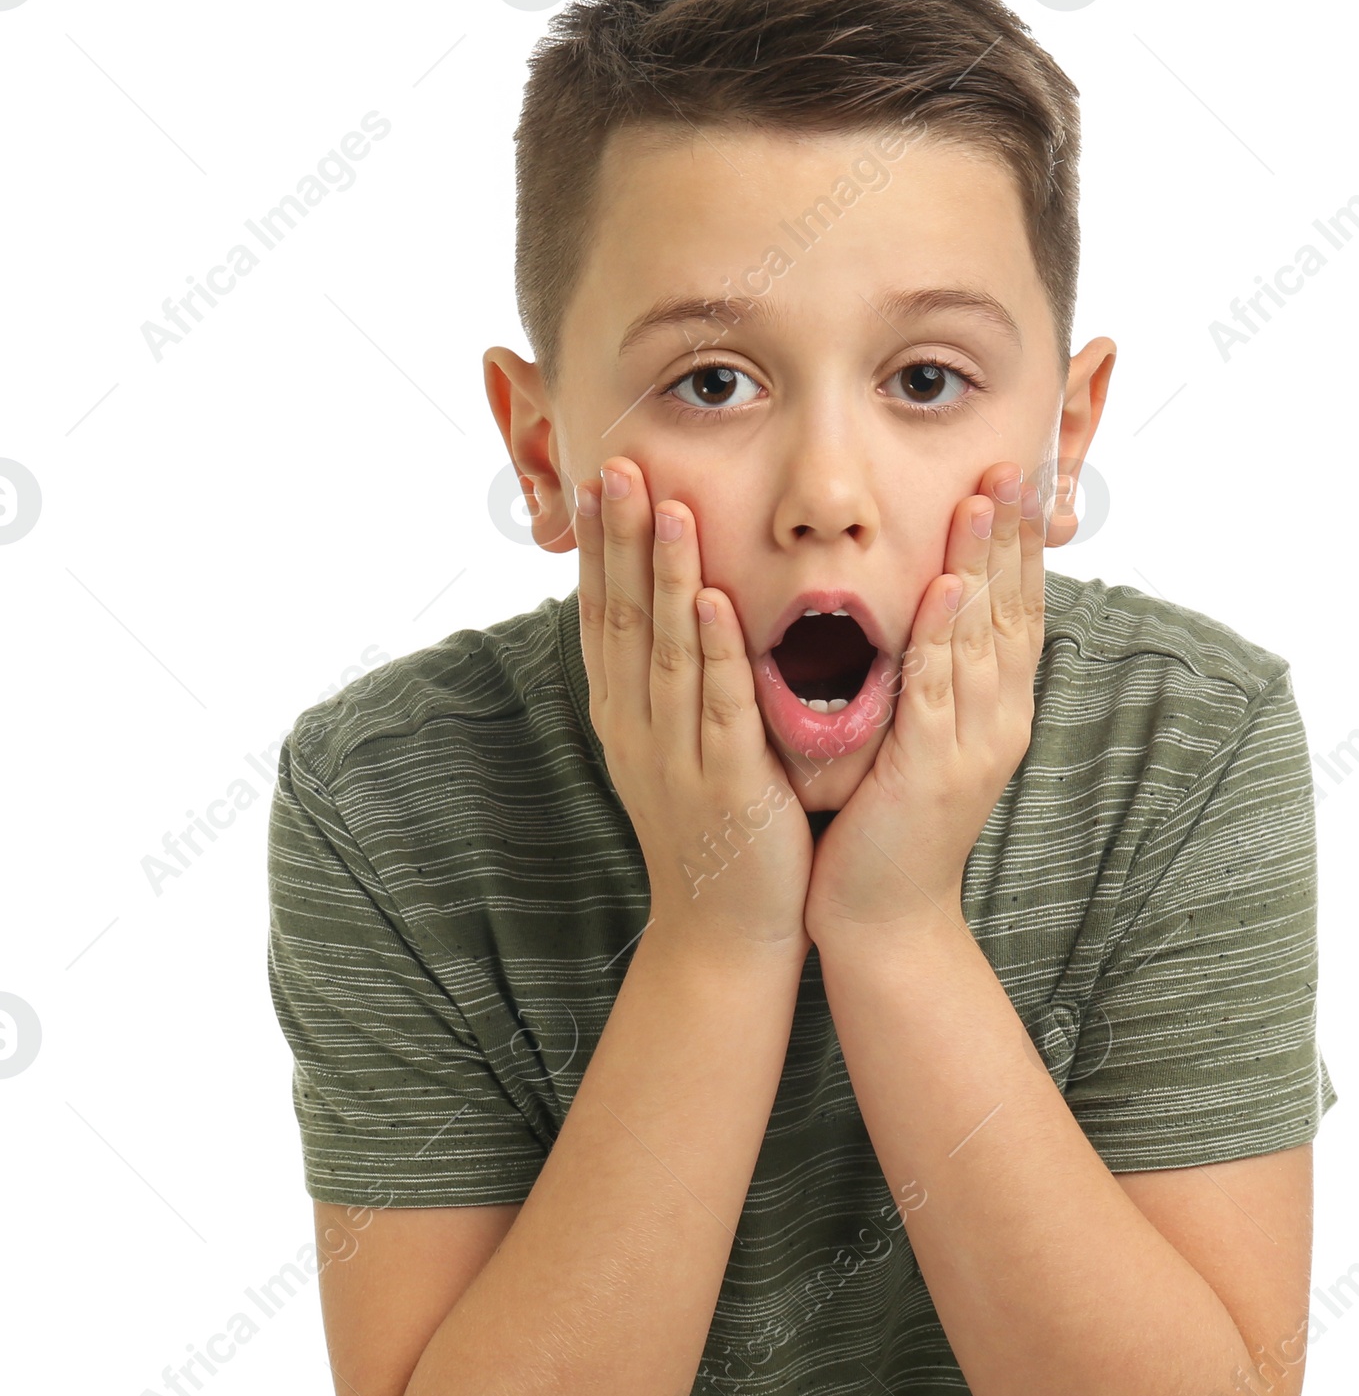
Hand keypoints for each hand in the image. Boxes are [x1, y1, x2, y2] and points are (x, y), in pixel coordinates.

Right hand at [574, 455, 814, 956]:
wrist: (725, 932)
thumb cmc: (715, 833)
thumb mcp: (677, 749)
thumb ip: (672, 684)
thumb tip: (677, 611)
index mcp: (624, 716)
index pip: (604, 615)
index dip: (600, 547)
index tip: (597, 480)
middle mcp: (637, 727)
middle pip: (623, 616)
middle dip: (620, 538)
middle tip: (615, 463)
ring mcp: (675, 754)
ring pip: (667, 648)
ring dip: (666, 574)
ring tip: (665, 505)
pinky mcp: (724, 781)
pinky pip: (718, 704)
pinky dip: (716, 650)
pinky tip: (714, 601)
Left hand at [803, 462, 1044, 950]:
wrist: (882, 920)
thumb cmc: (885, 825)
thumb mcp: (915, 737)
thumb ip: (925, 678)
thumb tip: (920, 611)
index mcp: (995, 711)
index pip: (1015, 609)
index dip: (1018, 544)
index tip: (1016, 477)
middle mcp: (997, 721)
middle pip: (1014, 610)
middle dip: (1015, 535)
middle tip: (1015, 463)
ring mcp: (972, 747)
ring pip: (983, 640)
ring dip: (985, 564)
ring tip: (986, 499)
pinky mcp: (932, 772)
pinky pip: (939, 691)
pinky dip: (943, 636)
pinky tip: (944, 588)